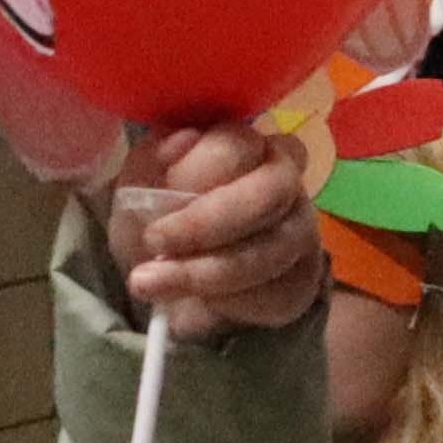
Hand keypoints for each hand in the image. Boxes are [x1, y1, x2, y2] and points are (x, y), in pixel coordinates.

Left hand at [96, 123, 320, 337]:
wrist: (171, 279)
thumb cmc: (159, 218)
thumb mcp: (138, 187)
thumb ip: (153, 159)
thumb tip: (182, 139)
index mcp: (244, 144)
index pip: (238, 144)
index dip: (196, 174)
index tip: (155, 204)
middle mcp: (283, 178)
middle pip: (270, 190)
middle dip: (207, 224)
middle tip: (154, 245)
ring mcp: (301, 227)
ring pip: (273, 248)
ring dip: (207, 271)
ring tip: (152, 284)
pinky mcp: (303, 277)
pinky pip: (280, 291)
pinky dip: (231, 302)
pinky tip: (199, 303)